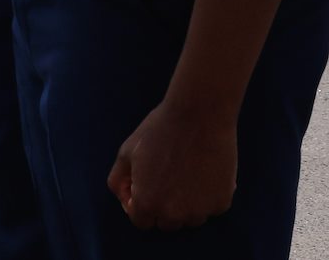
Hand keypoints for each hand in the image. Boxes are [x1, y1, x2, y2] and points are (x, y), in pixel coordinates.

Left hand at [108, 98, 238, 230]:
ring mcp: (202, 211)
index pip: (141, 221)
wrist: (199, 116)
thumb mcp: (126, 153)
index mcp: (148, 203)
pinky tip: (201, 172)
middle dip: (161, 206)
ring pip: (189, 218)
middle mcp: (175, 214)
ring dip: (184, 205)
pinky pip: (209, 208)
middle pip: (165, 223)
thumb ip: (118, 181)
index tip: (143, 187)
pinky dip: (205, 196)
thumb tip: (125, 200)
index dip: (139, 204)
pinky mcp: (223, 203)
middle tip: (164, 178)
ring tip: (183, 173)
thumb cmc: (159, 131)